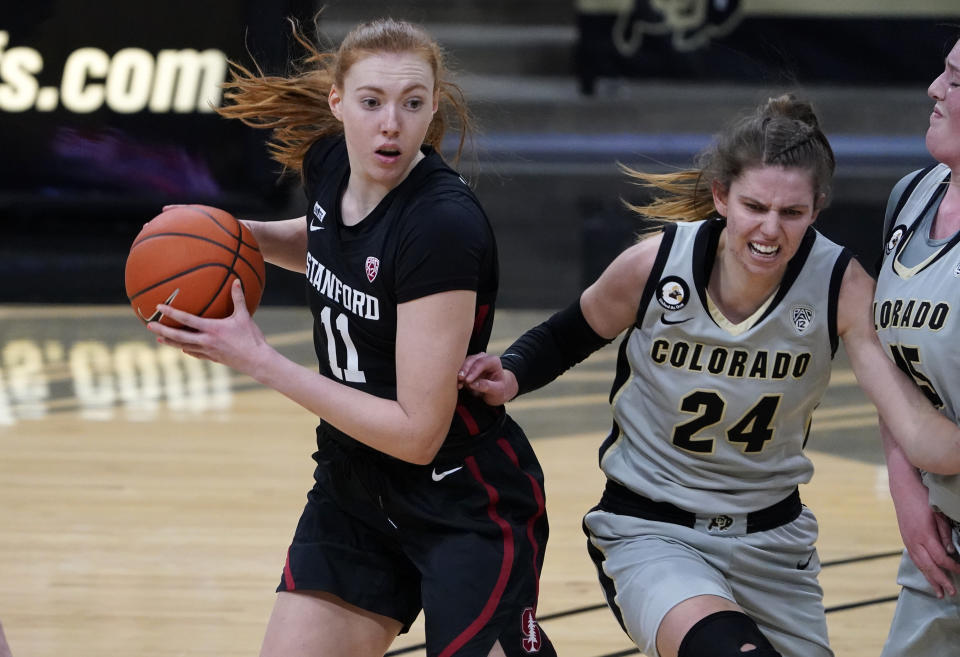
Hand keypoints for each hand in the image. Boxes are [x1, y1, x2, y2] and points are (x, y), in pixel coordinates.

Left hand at [146, 279, 270, 376]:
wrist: (256, 361)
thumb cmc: (252, 338)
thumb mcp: (245, 316)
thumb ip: (238, 298)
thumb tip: (236, 280)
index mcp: (212, 329)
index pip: (187, 319)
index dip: (172, 313)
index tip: (159, 307)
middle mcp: (206, 341)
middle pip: (178, 336)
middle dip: (162, 330)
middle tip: (149, 325)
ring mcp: (208, 351)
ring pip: (183, 346)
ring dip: (170, 342)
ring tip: (159, 338)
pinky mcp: (212, 358)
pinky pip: (195, 353)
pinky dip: (186, 349)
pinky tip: (183, 348)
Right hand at [457, 352, 518, 405]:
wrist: (497, 391)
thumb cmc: (499, 390)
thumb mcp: (497, 391)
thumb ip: (487, 386)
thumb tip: (473, 384)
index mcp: (494, 361)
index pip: (482, 363)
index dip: (474, 371)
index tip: (468, 380)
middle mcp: (484, 358)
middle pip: (472, 360)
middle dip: (465, 369)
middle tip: (460, 379)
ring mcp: (475, 361)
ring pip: (464, 363)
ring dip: (460, 372)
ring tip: (458, 384)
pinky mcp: (468, 367)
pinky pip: (461, 368)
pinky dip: (458, 376)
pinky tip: (458, 384)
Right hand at [893, 485, 959, 596]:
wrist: (903, 489)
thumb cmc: (922, 499)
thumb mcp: (938, 514)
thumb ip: (945, 534)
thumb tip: (951, 551)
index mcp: (925, 535)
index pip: (941, 558)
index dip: (953, 567)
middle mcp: (914, 541)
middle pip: (929, 567)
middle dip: (941, 581)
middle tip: (951, 593)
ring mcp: (908, 541)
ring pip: (920, 565)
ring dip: (930, 580)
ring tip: (938, 592)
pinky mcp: (905, 539)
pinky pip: (915, 559)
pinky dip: (922, 570)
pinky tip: (927, 576)